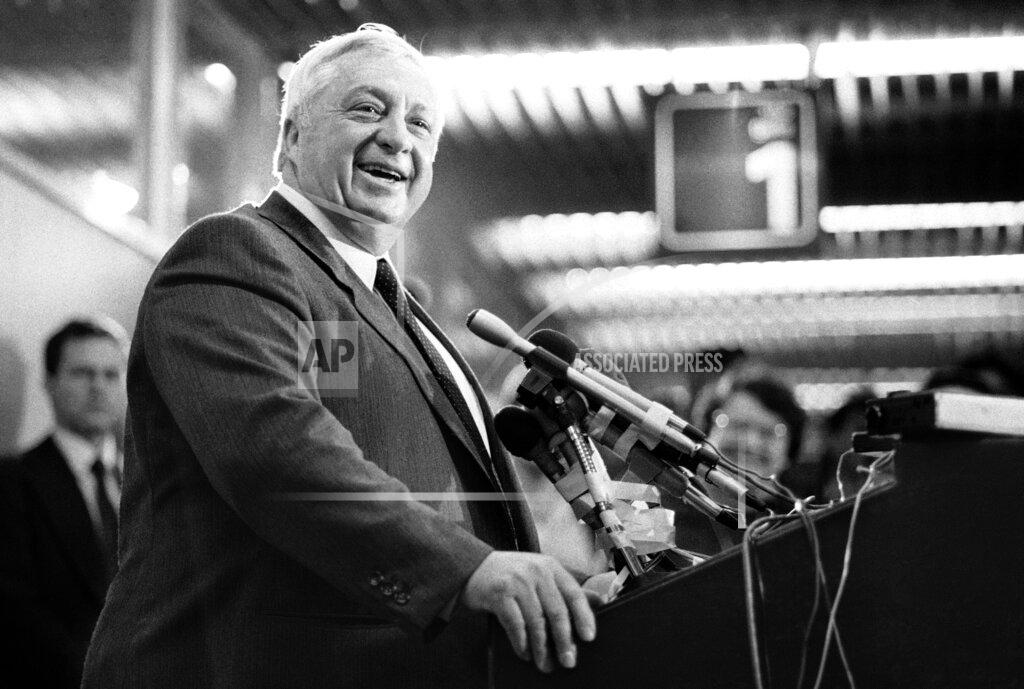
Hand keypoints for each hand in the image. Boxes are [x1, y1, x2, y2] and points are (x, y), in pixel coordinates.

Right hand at [460, 551, 596, 672]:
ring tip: (545, 664)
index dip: (584, 616)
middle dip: (564, 640)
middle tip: (569, 660)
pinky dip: (521, 642)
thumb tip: (599, 602)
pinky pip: (515, 624)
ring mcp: (517, 582)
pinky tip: (525, 653)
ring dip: (542, 647)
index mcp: (550, 567)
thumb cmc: (511, 573)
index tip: (589, 637)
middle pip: (557, 611)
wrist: (473, 566)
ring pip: (536, 621)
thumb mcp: (540, 573)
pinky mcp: (499, 594)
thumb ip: (565, 587)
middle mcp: (536, 571)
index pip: (574, 593)